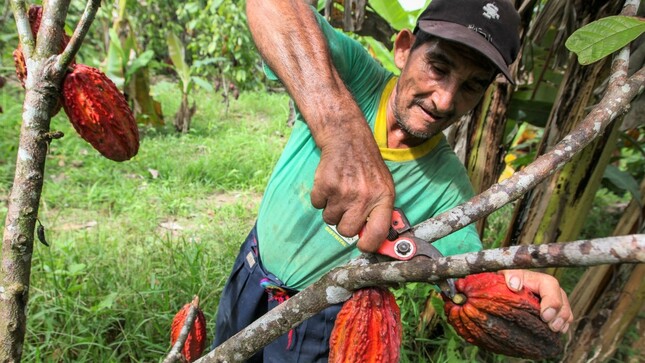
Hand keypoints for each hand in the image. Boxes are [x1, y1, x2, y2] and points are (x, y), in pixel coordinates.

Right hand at [310, 133, 394, 252]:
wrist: (347, 139)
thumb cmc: (366, 165)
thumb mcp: (383, 185)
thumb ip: (380, 210)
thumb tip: (374, 237)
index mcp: (383, 197)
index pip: (378, 232)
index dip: (369, 245)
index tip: (363, 246)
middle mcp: (364, 197)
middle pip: (347, 230)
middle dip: (344, 223)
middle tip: (346, 209)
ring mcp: (343, 192)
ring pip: (329, 219)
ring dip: (331, 209)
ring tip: (339, 192)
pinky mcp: (325, 186)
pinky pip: (317, 206)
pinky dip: (320, 198)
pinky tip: (329, 185)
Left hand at [499, 269, 572, 332]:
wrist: (510, 290)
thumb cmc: (510, 281)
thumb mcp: (508, 273)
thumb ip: (511, 275)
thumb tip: (514, 285)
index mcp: (543, 281)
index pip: (552, 288)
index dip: (552, 302)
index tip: (545, 315)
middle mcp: (553, 292)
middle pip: (563, 303)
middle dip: (559, 316)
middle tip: (552, 327)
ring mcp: (556, 304)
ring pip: (566, 314)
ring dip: (561, 323)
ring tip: (553, 330)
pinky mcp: (555, 314)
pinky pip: (565, 322)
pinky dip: (562, 327)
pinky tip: (554, 332)